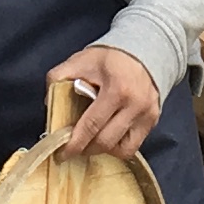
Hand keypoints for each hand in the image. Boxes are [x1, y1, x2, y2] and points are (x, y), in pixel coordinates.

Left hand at [48, 41, 162, 158]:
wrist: (142, 49)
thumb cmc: (109, 57)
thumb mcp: (80, 61)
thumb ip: (59, 78)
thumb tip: (49, 105)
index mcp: (116, 89)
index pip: (92, 125)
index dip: (75, 144)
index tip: (62, 154)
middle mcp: (135, 105)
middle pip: (106, 141)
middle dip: (86, 149)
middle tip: (73, 148)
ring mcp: (147, 114)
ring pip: (122, 149)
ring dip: (103, 150)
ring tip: (92, 141)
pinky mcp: (153, 120)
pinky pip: (134, 145)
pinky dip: (118, 147)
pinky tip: (108, 137)